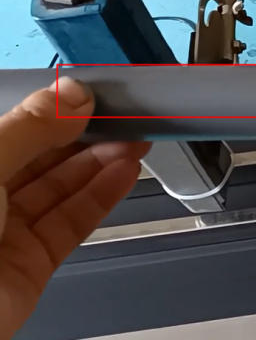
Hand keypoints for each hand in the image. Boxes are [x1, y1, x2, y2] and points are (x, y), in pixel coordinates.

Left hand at [0, 77, 149, 338]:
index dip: (53, 111)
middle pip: (39, 157)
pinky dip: (102, 196)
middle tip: (123, 117)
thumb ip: (31, 127)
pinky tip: (125, 172)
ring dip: (101, 162)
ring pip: (60, 189)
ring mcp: (3, 234)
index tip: (92, 96)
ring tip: (135, 140)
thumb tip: (72, 95)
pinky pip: (72, 223)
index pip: (13, 129)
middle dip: (85, 135)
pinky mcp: (30, 265)